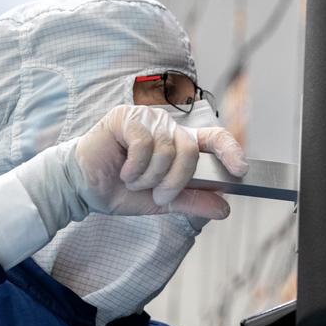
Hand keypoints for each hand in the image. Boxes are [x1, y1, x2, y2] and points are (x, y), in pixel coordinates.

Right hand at [65, 104, 248, 219]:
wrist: (84, 190)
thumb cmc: (121, 190)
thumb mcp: (162, 202)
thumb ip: (193, 201)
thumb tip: (224, 209)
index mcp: (180, 144)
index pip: (214, 138)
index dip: (231, 150)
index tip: (241, 169)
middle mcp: (168, 128)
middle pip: (190, 151)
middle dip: (175, 181)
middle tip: (157, 195)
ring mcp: (148, 119)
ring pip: (167, 149)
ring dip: (150, 177)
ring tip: (133, 180)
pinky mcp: (127, 116)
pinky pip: (144, 143)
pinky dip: (135, 167)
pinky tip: (123, 170)